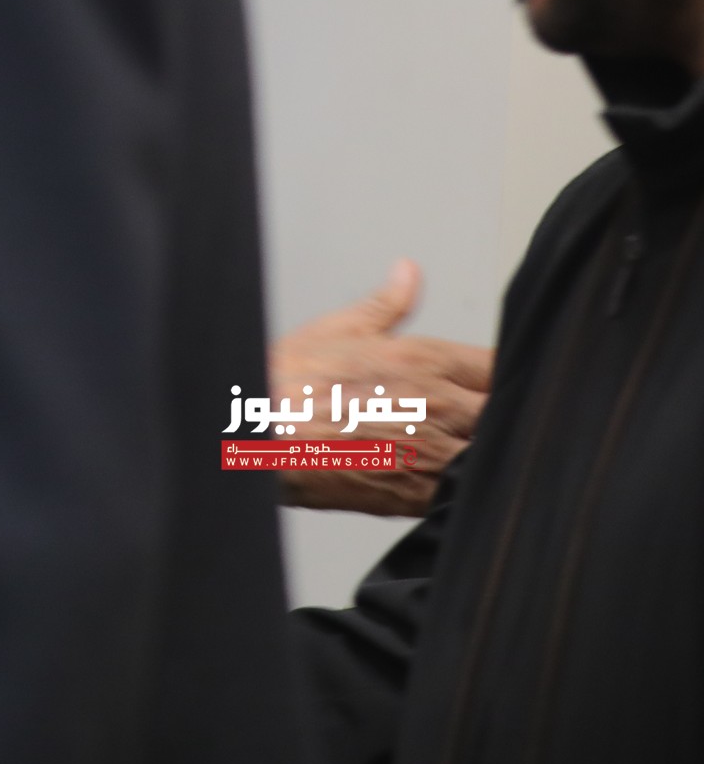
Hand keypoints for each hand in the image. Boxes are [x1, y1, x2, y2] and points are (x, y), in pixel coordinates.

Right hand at [270, 259, 493, 514]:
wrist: (257, 434)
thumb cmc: (288, 383)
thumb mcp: (336, 329)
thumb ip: (386, 304)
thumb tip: (409, 272)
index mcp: (425, 360)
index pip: (496, 365)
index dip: (501, 374)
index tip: (494, 379)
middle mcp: (439, 405)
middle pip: (506, 411)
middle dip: (503, 413)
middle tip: (484, 415)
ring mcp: (435, 452)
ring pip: (494, 452)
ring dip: (491, 449)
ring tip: (472, 448)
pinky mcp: (422, 492)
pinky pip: (468, 490)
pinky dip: (468, 484)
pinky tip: (451, 478)